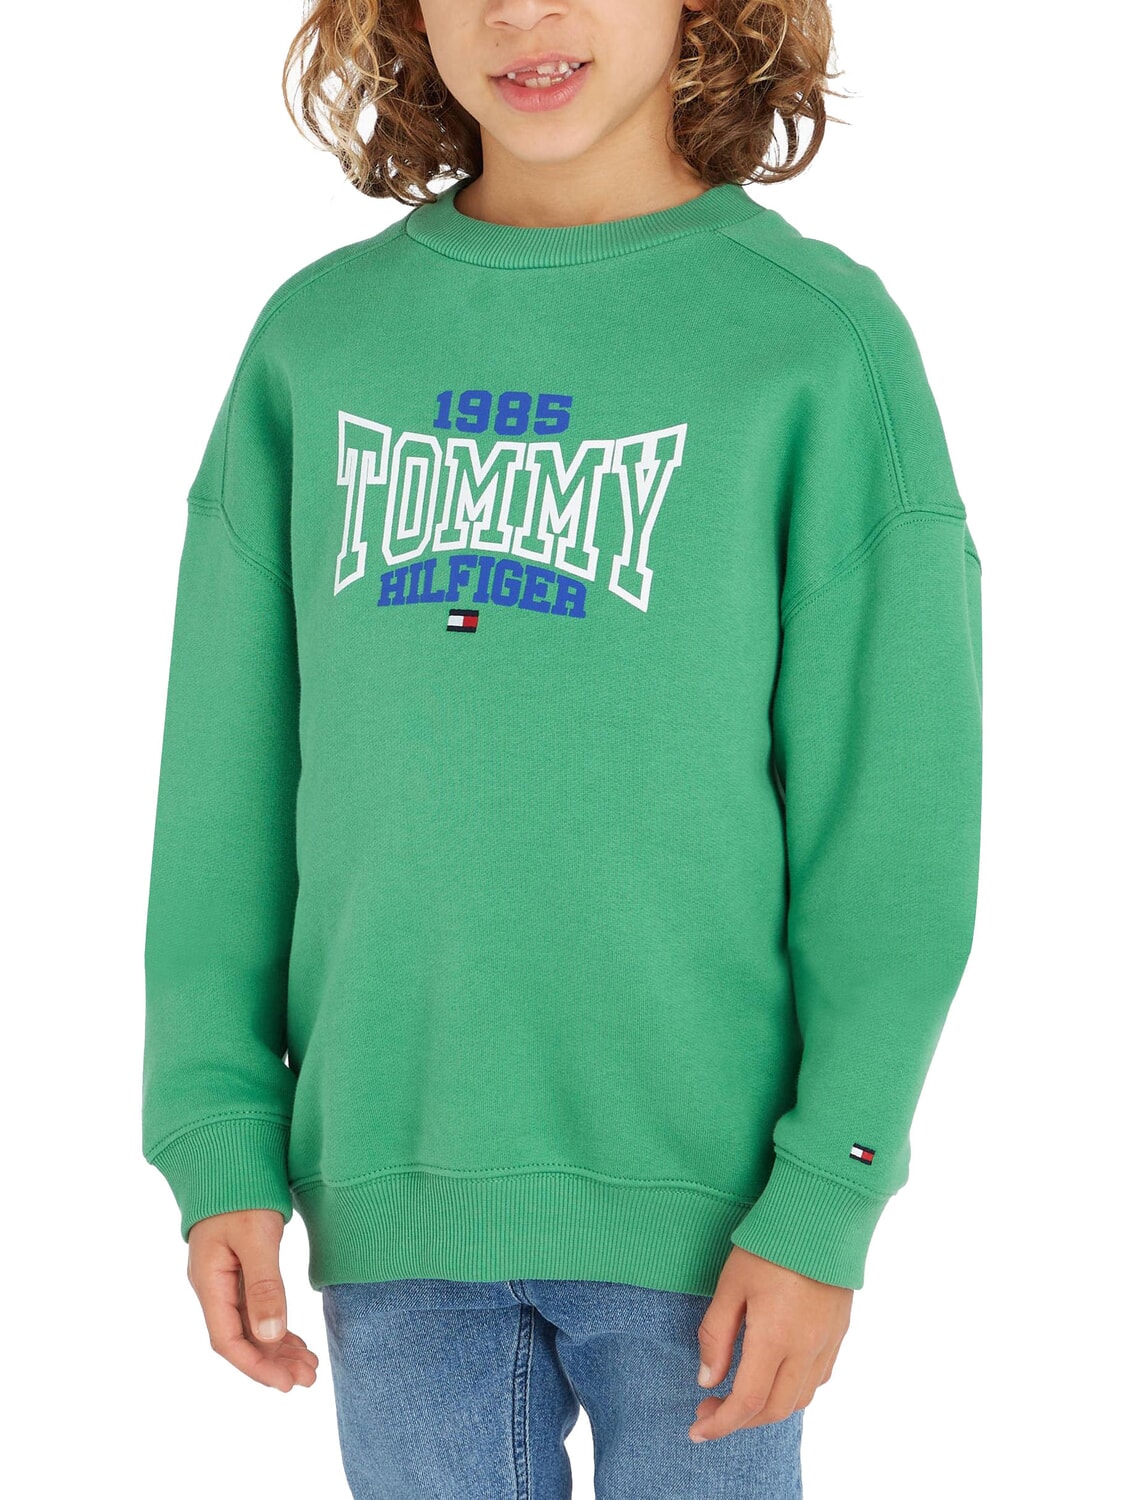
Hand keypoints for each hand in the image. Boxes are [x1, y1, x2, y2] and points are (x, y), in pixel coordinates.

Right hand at [186, 1208, 319, 1390]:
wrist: (231, 1158)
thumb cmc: (242, 1192)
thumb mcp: (257, 1236)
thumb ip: (264, 1285)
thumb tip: (271, 1336)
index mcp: (209, 1281)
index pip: (228, 1340)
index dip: (256, 1366)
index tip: (286, 1383)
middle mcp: (213, 1286)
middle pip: (241, 1338)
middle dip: (273, 1362)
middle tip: (308, 1379)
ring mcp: (225, 1278)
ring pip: (251, 1326)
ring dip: (278, 1348)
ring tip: (309, 1367)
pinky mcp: (240, 1269)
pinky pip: (256, 1308)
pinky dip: (277, 1327)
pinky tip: (295, 1341)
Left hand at [689, 1245, 851, 1439]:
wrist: (821, 1215)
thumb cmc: (769, 1244)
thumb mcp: (731, 1285)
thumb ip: (716, 1335)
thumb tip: (707, 1380)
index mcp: (775, 1338)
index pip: (747, 1402)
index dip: (721, 1424)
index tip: (697, 1429)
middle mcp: (806, 1349)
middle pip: (774, 1410)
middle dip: (739, 1421)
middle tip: (709, 1409)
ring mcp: (827, 1343)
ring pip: (799, 1399)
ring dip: (767, 1409)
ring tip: (738, 1396)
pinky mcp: (839, 1332)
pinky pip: (817, 1378)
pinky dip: (792, 1391)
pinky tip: (774, 1376)